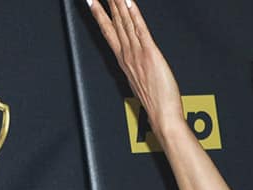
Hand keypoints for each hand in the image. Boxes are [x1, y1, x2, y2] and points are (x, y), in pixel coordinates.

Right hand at [89, 0, 185, 134]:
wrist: (161, 114)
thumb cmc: (154, 102)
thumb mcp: (140, 81)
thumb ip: (136, 67)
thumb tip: (136, 62)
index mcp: (124, 60)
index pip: (108, 32)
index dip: (99, 15)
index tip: (91, 1)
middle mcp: (127, 54)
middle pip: (115, 22)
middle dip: (107, 3)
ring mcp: (137, 53)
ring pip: (125, 22)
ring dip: (118, 3)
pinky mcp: (150, 53)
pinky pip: (140, 29)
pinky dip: (134, 14)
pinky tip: (128, 2)